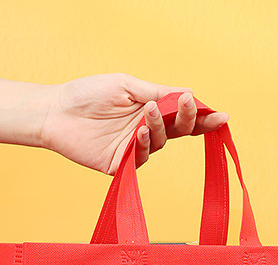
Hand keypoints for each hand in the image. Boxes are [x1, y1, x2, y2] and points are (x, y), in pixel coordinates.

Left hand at [38, 74, 228, 173]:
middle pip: (179, 131)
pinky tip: (139, 131)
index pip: (182, 116)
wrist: (56, 112)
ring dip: (157, 126)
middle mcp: (147, 131)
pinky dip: (144, 144)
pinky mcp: (123, 165)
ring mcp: (136, 149)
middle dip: (190, 119)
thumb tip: (187, 93)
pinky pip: (142, 158)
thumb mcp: (126, 85)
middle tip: (188, 105)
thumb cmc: (87, 95)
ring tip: (146, 111)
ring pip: (161, 142)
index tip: (221, 115)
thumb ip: (157, 92)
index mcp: (150, 111)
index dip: (203, 117)